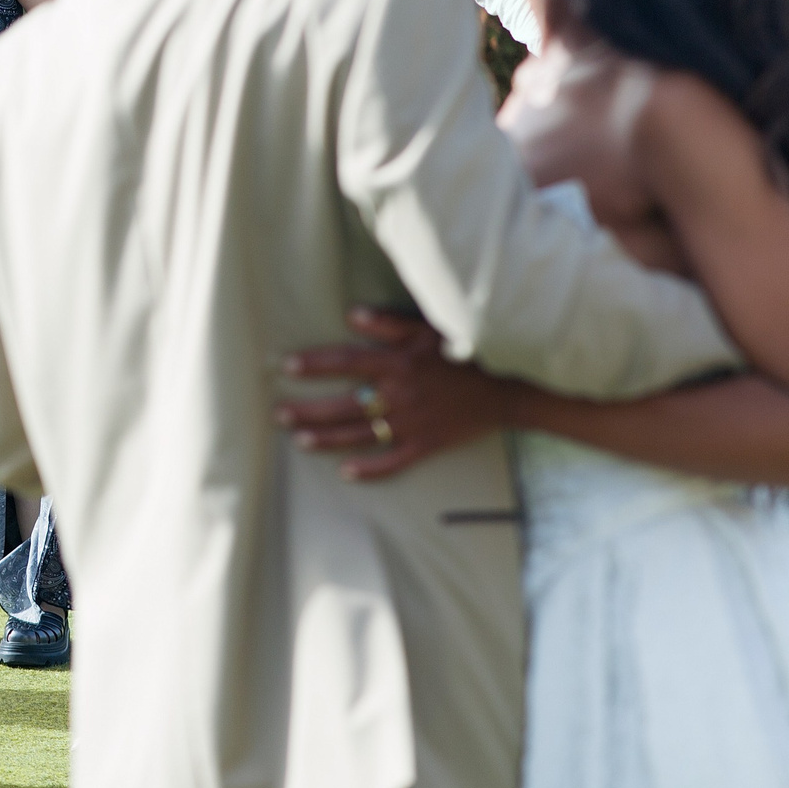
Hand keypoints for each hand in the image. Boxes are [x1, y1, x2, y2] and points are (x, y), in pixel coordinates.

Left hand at [276, 307, 515, 480]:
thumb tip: (350, 315)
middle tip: (280, 414)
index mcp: (398, 364)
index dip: (314, 364)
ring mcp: (411, 423)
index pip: (346, 362)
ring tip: (299, 440)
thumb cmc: (467, 351)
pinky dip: (370, 469)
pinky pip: (394, 461)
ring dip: (327, 438)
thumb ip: (388, 323)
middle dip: (309, 411)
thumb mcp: (429, 328)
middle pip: (344, 405)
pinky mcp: (426, 444)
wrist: (509, 387)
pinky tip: (345, 472)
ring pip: (360, 434)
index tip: (286, 366)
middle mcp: (399, 395)